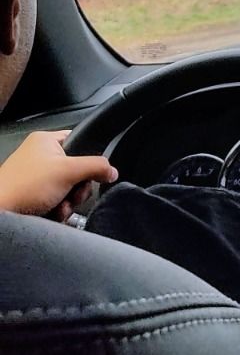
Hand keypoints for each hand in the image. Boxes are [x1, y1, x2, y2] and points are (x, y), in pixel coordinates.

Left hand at [0, 130, 117, 220]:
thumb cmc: (22, 188)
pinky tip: (54, 212)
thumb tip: (112, 170)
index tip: (92, 172)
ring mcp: (36, 175)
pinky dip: (59, 207)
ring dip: (70, 200)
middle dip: (78, 187)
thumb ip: (96, 167)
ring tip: (59, 205)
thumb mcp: (68, 172)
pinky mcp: (33, 193)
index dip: (89, 158)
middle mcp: (40, 156)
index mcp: (46, 141)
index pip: (81, 142)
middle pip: (78, 168)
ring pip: (69, 186)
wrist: (0, 214)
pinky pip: (57, 198)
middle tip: (72, 193)